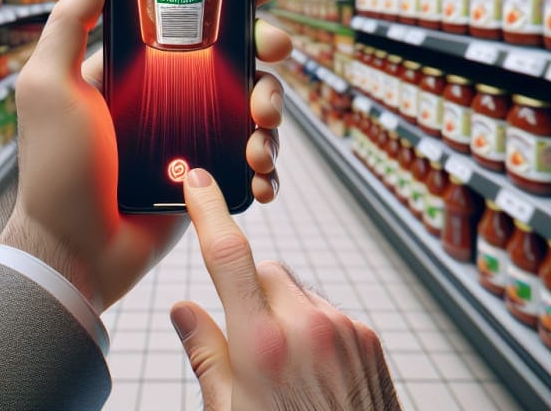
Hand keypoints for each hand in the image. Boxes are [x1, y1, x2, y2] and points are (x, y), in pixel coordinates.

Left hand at [0, 0, 290, 311]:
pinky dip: (266, 166)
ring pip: (253, 105)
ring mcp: (191, 134)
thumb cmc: (55, 167)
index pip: (191, 18)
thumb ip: (71, 22)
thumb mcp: (50, 84)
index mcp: (137, 66)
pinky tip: (260, 175)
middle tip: (274, 51)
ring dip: (272, 109)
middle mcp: (169, 94)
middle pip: (236, 57)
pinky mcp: (207, 174)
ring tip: (259, 133)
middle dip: (265, 50)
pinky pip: (251, 159)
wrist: (75, 250)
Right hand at [171, 169, 399, 409]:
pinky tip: (313, 370)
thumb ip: (206, 355)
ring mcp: (343, 329)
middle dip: (247, 290)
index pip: (227, 256)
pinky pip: (325, 310)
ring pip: (295, 290)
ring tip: (285, 366)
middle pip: (262, 270)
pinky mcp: (368, 337)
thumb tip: (183, 309)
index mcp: (263, 345)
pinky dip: (311, 326)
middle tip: (247, 341)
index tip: (196, 181)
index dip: (208, 211)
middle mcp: (307, 326)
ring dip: (281, 310)